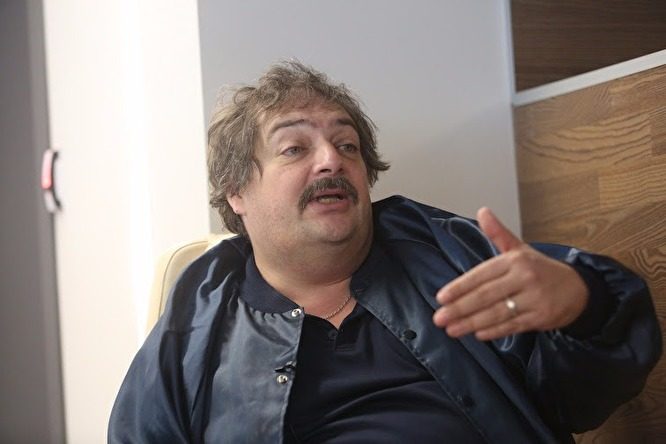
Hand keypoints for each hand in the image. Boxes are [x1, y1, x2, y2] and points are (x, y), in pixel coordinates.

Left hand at [432, 207, 588, 340]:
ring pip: (497, 313)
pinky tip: (476, 334)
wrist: (578, 290)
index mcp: (516, 260)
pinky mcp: (540, 318)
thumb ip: (498, 233)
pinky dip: (493, 331)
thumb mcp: (520, 249)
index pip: (482, 274)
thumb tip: (482, 211)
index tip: (442, 297)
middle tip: (439, 317)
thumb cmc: (541, 269)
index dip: (461, 287)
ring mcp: (534, 300)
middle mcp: (525, 278)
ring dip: (471, 323)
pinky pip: (512, 326)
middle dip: (460, 308)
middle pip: (487, 295)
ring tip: (451, 329)